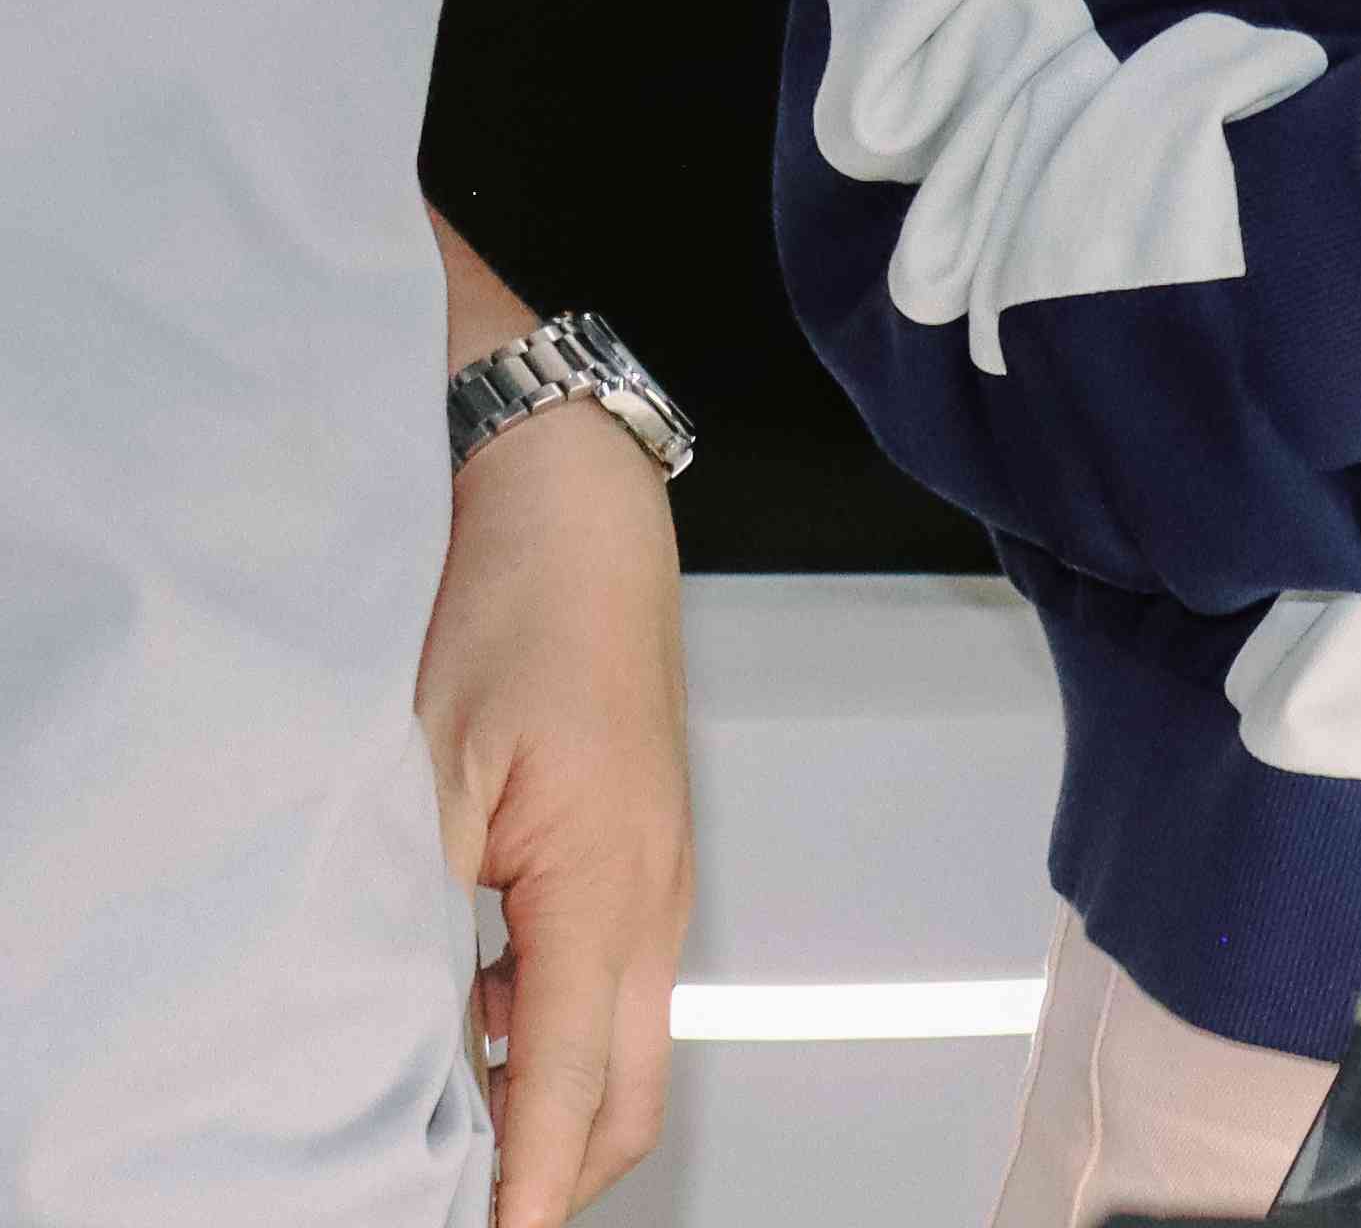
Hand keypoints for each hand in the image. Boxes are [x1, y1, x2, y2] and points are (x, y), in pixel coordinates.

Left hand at [424, 407, 689, 1227]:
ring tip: (439, 1136)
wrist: (580, 522)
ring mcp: (654, 885)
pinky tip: (457, 1024)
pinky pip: (605, 992)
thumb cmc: (522, 617)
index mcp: (608, 885)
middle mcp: (653, 901)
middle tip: (464, 1208)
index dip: (530, 1183)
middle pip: (626, 1096)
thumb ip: (415, 909)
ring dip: (546, 1112)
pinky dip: (541, 1046)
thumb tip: (386, 1034)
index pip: (569, 1081)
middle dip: (558, 1175)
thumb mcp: (433, 770)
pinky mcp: (635, 865)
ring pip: (621, 1050)